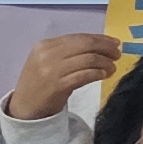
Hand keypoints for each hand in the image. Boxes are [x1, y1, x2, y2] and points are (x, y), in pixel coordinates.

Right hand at [4, 29, 118, 120]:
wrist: (24, 107)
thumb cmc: (40, 83)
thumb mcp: (49, 61)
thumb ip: (69, 51)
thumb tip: (101, 45)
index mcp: (45, 45)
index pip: (79, 37)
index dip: (100, 39)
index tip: (115, 43)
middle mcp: (47, 54)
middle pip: (86, 45)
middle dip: (106, 48)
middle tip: (117, 55)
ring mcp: (52, 70)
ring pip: (88, 59)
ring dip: (105, 63)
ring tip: (112, 68)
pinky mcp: (58, 85)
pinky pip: (85, 75)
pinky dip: (98, 73)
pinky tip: (104, 75)